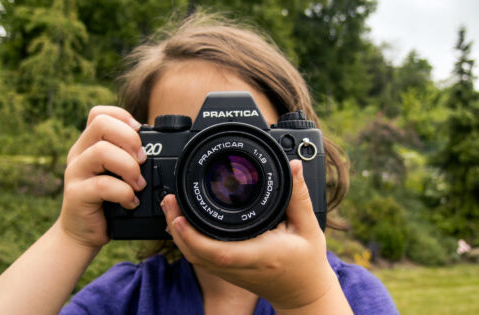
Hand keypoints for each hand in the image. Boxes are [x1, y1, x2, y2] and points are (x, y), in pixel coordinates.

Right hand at [59, 106, 146, 247]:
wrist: (83, 233)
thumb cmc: (106, 201)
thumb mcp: (119, 173)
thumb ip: (130, 156)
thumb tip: (162, 144)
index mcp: (89, 144)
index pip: (99, 113)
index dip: (123, 117)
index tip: (140, 133)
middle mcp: (79, 153)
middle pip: (101, 124)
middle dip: (130, 139)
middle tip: (143, 160)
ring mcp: (75, 173)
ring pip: (101, 151)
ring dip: (129, 167)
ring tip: (139, 184)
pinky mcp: (76, 194)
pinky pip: (102, 185)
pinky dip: (124, 193)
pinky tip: (131, 202)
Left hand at [161, 160, 338, 310]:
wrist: (303, 294)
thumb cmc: (307, 263)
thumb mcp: (309, 227)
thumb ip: (298, 195)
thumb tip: (292, 166)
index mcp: (259, 255)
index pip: (219, 251)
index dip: (193, 235)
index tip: (178, 216)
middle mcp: (239, 266)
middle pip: (197, 254)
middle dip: (177, 228)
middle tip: (170, 200)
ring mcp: (231, 272)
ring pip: (195, 257)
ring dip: (178, 234)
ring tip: (171, 206)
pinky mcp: (227, 271)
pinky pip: (200, 258)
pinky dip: (187, 241)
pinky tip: (182, 223)